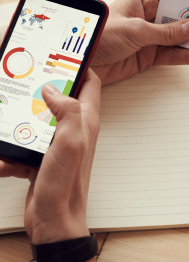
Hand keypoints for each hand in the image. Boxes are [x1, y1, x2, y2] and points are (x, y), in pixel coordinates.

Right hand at [0, 71, 100, 244]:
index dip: (78, 68)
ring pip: (39, 121)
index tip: (60, 58)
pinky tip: (6, 160)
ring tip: (10, 122)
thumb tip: (54, 89)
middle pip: (61, 99)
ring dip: (22, 122)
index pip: (90, 84)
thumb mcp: (71, 141)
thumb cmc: (67, 184)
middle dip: (41, 91)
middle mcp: (75, 129)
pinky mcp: (42, 158)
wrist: (54, 220)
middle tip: (25, 85)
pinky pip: (24, 146)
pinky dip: (13, 151)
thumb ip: (69, 111)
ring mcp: (57, 144)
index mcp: (86, 120)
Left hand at [91, 0, 188, 84]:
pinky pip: (171, 54)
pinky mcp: (148, 56)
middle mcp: (147, 17)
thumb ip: (166, 31)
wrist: (79, 61)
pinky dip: (186, 56)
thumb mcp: (136, 30)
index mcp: (142, 0)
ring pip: (177, 37)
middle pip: (178, 17)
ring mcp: (149, 37)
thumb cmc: (98, 35)